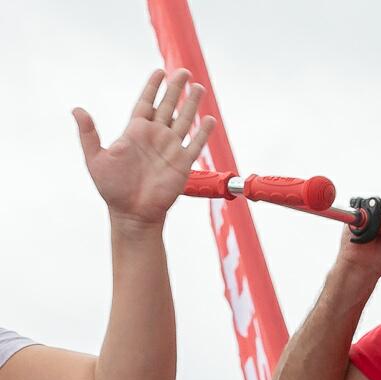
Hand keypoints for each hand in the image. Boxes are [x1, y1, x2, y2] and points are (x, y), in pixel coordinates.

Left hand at [76, 69, 215, 228]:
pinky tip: (209, 120)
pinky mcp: (182, 164)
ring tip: (198, 88)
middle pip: (168, 106)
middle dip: (175, 89)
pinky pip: (195, 145)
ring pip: (184, 121)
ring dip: (191, 104)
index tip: (159, 72)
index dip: (152, 87)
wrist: (132, 212)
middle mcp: (154, 137)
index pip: (146, 103)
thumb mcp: (95, 158)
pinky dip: (203, 133)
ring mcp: (169, 149)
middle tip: (183, 71)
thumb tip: (77, 110)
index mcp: (135, 132)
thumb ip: (89, 134)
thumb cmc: (112, 188)